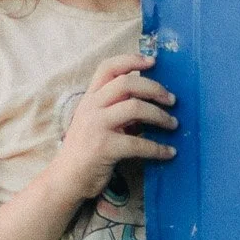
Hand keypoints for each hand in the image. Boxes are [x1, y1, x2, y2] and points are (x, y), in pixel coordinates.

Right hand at [47, 52, 176, 205]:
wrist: (66, 179)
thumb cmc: (85, 150)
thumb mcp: (96, 122)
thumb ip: (116, 109)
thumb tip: (149, 102)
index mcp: (90, 98)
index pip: (108, 68)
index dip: (131, 60)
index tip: (153, 61)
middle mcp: (91, 107)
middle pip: (127, 83)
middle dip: (154, 88)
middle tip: (172, 100)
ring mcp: (96, 126)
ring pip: (135, 108)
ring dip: (160, 116)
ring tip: (173, 124)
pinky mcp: (104, 147)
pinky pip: (138, 143)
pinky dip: (158, 148)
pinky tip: (169, 152)